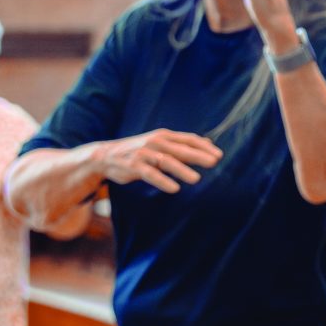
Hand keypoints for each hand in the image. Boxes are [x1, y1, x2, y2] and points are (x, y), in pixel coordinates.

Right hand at [93, 129, 222, 193]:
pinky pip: (150, 174)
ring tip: (196, 179)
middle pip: (180, 149)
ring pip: (166, 161)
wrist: (106, 156)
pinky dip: (162, 181)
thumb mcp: (161, 143)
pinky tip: (174, 189)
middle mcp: (155, 142)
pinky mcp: (134, 166)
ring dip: (182, 170)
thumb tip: (207, 142)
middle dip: (198, 156)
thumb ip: (183, 144)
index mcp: (164, 136)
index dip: (204, 147)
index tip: (219, 155)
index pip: (188, 139)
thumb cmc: (139, 151)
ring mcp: (144, 154)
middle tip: (214, 163)